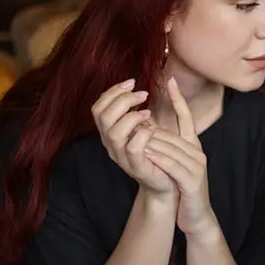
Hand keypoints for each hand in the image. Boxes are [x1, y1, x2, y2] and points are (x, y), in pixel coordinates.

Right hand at [92, 79, 177, 200]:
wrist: (166, 181)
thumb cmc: (156, 151)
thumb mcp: (144, 126)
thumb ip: (136, 110)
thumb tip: (135, 85)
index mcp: (110, 132)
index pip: (98, 108)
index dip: (112, 92)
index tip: (132, 83)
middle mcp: (111, 144)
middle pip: (103, 116)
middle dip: (123, 99)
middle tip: (143, 95)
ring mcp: (122, 156)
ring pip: (114, 132)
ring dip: (132, 116)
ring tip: (148, 112)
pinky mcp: (136, 166)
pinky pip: (132, 147)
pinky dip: (142, 134)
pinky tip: (151, 128)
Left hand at [143, 78, 217, 238]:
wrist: (196, 216)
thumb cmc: (182, 187)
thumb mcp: (175, 162)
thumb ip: (165, 144)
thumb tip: (147, 126)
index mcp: (193, 145)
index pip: (187, 117)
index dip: (179, 99)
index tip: (170, 80)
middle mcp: (197, 152)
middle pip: (172, 133)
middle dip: (150, 127)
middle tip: (131, 120)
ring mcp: (197, 166)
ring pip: (170, 148)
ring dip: (151, 142)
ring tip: (133, 136)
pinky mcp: (193, 181)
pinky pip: (173, 166)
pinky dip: (158, 159)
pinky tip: (145, 155)